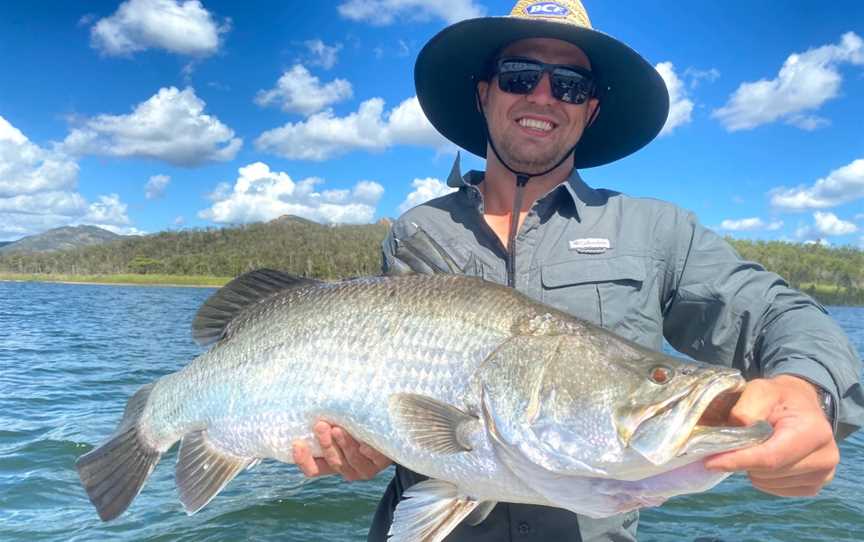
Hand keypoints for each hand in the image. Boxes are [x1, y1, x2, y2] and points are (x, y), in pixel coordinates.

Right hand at [292, 421, 392, 481]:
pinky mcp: (382, 463)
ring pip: (351, 461)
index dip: (303, 460)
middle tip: (320, 425)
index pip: (313, 469)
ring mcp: (365, 468)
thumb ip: (328, 418)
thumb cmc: (358, 421)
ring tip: (339, 429)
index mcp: (333, 462)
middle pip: (333, 462)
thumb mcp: (342, 421)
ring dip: (344, 445)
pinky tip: (366, 445)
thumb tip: (310, 395)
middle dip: (325, 444)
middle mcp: (347, 468)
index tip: (296, 444)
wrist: (390, 428)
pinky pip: (374, 459)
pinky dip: (369, 451)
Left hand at [704, 375, 838, 496]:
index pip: (770, 457)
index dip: (738, 460)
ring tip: (756, 446)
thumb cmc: (778, 397)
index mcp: (814, 431)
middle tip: (734, 443)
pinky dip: (763, 478)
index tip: (710, 462)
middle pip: (769, 472)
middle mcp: (826, 456)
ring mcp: (824, 474)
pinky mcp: (815, 485)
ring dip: (753, 469)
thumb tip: (738, 427)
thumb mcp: (760, 390)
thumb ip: (748, 407)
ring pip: (770, 483)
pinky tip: (766, 459)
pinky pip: (778, 491)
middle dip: (743, 460)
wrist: (800, 405)